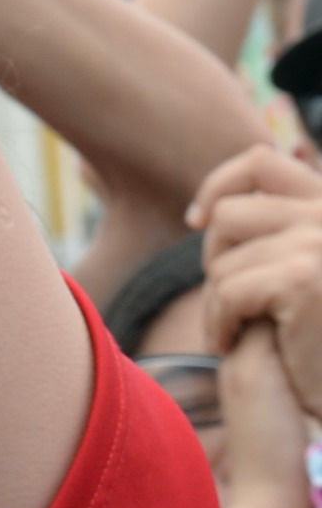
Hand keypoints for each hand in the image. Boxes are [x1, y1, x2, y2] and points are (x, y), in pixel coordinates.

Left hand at [201, 142, 321, 421]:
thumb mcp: (301, 270)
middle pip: (230, 215)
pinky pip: (226, 292)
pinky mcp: (303, 279)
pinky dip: (219, 323)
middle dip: (215, 261)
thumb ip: (276, 233)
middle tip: (229, 305)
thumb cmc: (316, 340)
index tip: (196, 220)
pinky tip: (233, 346)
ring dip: (215, 302)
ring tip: (236, 331)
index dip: (218, 185)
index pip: (262, 161)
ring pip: (222, 260)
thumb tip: (208, 209)